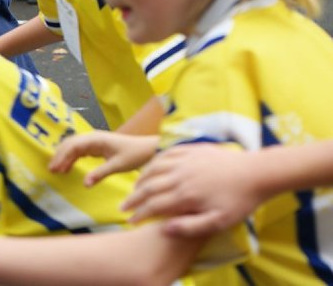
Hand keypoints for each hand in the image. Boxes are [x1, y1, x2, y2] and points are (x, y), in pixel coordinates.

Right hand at [49, 131, 157, 186]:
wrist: (147, 148)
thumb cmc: (135, 154)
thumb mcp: (118, 165)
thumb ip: (100, 174)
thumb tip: (85, 184)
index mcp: (96, 139)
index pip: (73, 146)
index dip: (62, 156)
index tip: (55, 168)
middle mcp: (92, 137)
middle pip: (69, 144)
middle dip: (59, 156)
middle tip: (51, 170)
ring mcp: (93, 141)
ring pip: (72, 146)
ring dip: (64, 157)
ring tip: (56, 170)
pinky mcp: (96, 146)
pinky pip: (79, 151)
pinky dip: (71, 158)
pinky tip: (67, 168)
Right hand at [122, 144, 259, 237]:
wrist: (256, 172)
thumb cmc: (239, 201)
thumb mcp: (218, 222)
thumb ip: (190, 227)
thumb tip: (164, 229)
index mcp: (185, 196)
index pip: (154, 206)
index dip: (139, 214)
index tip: (129, 221)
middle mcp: (180, 176)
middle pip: (149, 188)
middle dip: (133, 198)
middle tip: (123, 207)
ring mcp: (184, 161)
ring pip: (153, 170)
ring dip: (140, 180)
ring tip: (133, 189)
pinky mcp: (190, 150)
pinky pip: (164, 154)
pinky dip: (153, 163)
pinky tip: (149, 168)